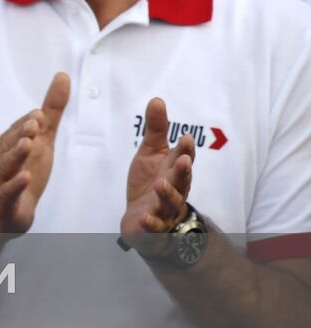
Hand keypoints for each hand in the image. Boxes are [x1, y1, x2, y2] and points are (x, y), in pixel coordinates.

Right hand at [0, 72, 69, 232]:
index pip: (19, 129)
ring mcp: (2, 180)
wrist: (5, 210)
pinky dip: (15, 184)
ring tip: (28, 144)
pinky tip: (25, 177)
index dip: (29, 123)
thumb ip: (51, 110)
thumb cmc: (24, 169)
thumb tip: (62, 76)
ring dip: (16, 154)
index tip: (39, 114)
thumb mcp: (43, 139)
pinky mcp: (5, 202)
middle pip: (10, 143)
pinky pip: (7, 193)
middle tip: (34, 124)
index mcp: (11, 143)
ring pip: (6, 166)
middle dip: (20, 133)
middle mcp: (3, 159)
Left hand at [121, 97, 195, 241]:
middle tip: (183, 160)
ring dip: (167, 194)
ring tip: (161, 184)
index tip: (185, 138)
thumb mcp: (151, 154)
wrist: (141, 218)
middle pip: (182, 181)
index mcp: (175, 172)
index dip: (185, 150)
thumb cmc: (150, 183)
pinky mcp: (154, 228)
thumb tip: (157, 99)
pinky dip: (151, 223)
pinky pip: (155, 227)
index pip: (183, 160)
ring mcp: (165, 211)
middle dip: (183, 171)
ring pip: (170, 203)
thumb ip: (156, 130)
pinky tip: (145, 217)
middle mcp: (175, 191)